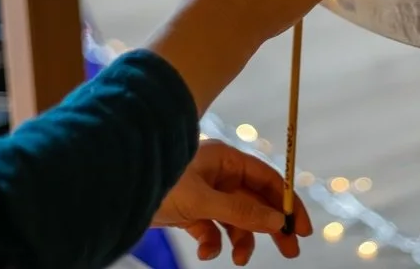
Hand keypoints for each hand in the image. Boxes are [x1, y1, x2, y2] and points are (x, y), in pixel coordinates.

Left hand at [154, 140, 312, 263]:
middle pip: (256, 201)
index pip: (268, 180)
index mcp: (226, 160)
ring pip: (235, 219)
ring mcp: (204, 193)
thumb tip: (277, 222)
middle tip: (290, 251)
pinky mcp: (189, 211)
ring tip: (240, 259)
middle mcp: (219, 175)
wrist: (118, 191)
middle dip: (270, 226)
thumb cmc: (160, 182)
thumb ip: (241, 212)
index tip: (301, 228)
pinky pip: (211, 229)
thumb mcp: (204, 201)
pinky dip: (213, 243)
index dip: (288, 203)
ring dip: (241, 240)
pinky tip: (206, 252)